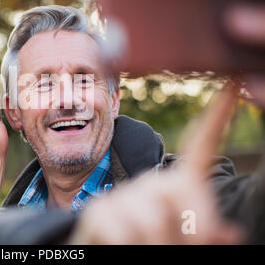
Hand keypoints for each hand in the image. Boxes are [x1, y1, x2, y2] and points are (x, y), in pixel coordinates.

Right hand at [70, 85, 241, 243]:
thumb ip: (206, 232)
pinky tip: (121, 247)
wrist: (108, 252)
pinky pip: (122, 234)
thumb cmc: (155, 243)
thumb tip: (231, 234)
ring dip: (157, 246)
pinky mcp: (99, 211)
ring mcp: (123, 196)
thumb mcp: (187, 240)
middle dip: (184, 232)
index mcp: (179, 185)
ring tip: (146, 248)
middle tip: (175, 247)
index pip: (200, 147)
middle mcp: (151, 183)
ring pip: (152, 221)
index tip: (232, 83)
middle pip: (175, 194)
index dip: (217, 117)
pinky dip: (129, 249)